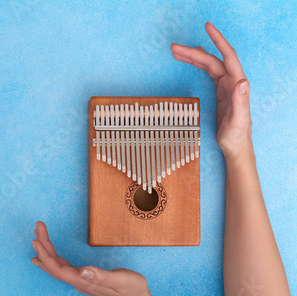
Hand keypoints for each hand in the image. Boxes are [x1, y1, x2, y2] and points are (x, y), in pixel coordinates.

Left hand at [31, 221, 159, 295]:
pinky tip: (45, 253)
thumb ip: (102, 276)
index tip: (37, 239)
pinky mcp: (83, 276)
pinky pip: (61, 266)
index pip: (57, 269)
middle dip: (43, 246)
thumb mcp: (121, 280)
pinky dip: (52, 256)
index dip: (45, 254)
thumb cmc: (131, 290)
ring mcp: (79, 279)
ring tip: (37, 234)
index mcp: (84, 282)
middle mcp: (78, 281)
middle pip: (53, 265)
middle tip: (37, 227)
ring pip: (56, 264)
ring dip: (46, 249)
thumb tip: (83, 271)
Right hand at [170, 22, 252, 162]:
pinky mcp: (220, 91)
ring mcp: (225, 85)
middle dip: (193, 52)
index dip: (218, 41)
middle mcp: (232, 81)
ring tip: (175, 51)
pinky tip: (190, 59)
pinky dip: (197, 65)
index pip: (227, 57)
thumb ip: (241, 100)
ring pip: (208, 65)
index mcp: (237, 84)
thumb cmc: (237, 136)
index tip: (208, 28)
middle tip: (175, 47)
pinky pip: (208, 72)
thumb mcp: (239, 120)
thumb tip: (241, 81)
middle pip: (212, 60)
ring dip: (192, 57)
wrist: (235, 147)